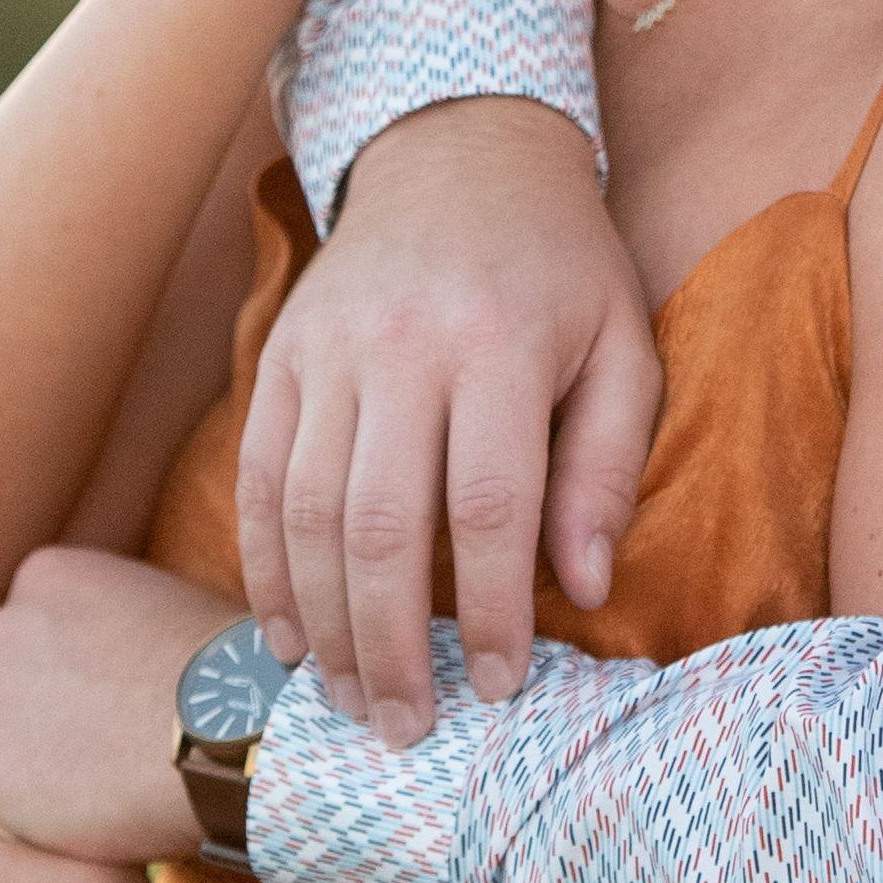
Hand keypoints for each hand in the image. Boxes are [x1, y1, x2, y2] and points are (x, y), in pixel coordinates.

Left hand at [0, 544, 231, 862]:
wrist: (230, 731)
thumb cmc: (228, 672)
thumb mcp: (166, 607)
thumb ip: (118, 620)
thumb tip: (122, 650)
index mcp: (47, 575)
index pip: (37, 627)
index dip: (76, 669)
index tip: (114, 695)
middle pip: (7, 676)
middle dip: (46, 708)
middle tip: (107, 741)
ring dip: (35, 757)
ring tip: (106, 776)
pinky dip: (30, 805)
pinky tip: (90, 803)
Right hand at [243, 95, 660, 731]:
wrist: (460, 153)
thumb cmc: (560, 268)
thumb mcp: (622, 346)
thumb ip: (608, 466)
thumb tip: (586, 588)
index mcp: (501, 345)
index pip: (492, 506)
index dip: (495, 612)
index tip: (503, 688)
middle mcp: (403, 347)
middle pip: (382, 524)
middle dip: (392, 645)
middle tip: (408, 729)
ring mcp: (327, 351)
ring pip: (306, 513)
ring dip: (323, 624)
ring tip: (350, 700)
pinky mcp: (279, 356)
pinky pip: (259, 478)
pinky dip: (265, 567)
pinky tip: (289, 636)